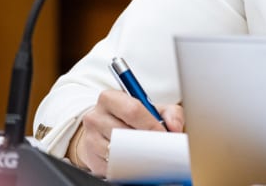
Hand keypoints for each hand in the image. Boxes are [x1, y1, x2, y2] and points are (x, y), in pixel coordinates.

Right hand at [69, 90, 184, 175]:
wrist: (105, 130)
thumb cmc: (131, 117)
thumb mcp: (152, 108)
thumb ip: (171, 112)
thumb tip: (175, 127)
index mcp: (110, 98)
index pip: (133, 110)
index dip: (151, 124)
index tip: (163, 134)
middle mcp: (95, 117)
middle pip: (125, 133)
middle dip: (146, 141)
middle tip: (159, 146)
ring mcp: (90, 139)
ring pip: (119, 151)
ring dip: (138, 156)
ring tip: (148, 153)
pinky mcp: (92, 159)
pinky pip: (113, 167)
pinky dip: (128, 167)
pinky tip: (135, 161)